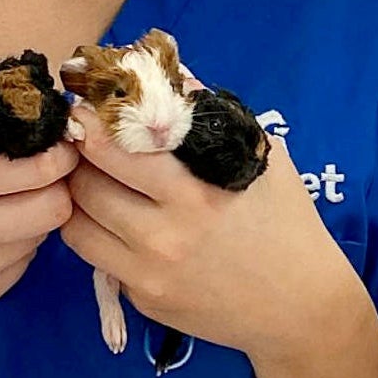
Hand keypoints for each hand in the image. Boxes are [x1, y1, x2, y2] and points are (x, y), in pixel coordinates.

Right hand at [0, 75, 76, 326]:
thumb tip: (17, 76)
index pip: (36, 169)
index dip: (60, 152)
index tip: (59, 141)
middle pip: (53, 208)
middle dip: (59, 183)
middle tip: (50, 169)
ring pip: (43, 236)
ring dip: (39, 213)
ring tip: (15, 196)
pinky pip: (24, 264)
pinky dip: (19, 243)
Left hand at [61, 104, 369, 363]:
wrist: (300, 304)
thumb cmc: (286, 219)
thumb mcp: (260, 157)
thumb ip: (211, 115)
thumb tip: (169, 73)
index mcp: (193, 193)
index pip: (115, 151)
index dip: (93, 125)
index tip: (87, 108)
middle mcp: (162, 236)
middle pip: (86, 187)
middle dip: (80, 159)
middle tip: (84, 142)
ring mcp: (146, 274)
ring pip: (77, 227)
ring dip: (79, 197)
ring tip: (93, 178)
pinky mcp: (141, 300)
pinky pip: (98, 259)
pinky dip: (100, 234)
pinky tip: (119, 219)